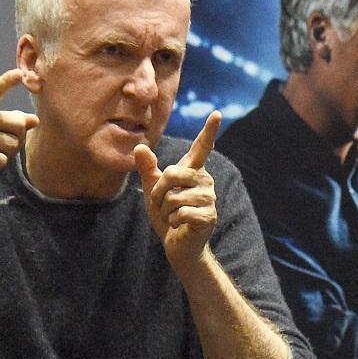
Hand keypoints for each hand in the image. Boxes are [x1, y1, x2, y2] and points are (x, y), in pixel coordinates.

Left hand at [134, 111, 221, 267]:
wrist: (177, 244)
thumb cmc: (166, 214)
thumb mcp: (153, 190)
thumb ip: (148, 168)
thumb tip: (140, 146)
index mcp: (192, 171)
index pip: (202, 147)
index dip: (209, 131)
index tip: (217, 113)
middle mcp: (204, 180)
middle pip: (172, 174)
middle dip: (158, 192)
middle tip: (162, 204)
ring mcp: (209, 198)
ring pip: (174, 196)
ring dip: (165, 210)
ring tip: (173, 216)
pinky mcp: (208, 216)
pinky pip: (181, 212)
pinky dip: (173, 221)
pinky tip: (180, 225)